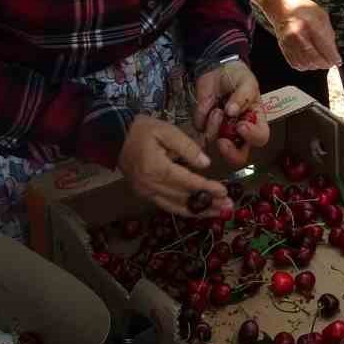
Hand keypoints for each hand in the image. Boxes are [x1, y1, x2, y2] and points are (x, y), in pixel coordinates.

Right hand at [118, 116, 232, 217]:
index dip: (207, 188)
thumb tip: (205, 163)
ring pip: (176, 207)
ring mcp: (146, 192)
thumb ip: (187, 147)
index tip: (224, 192)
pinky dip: (184, 210)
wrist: (115, 137)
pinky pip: (167, 206)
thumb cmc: (143, 130)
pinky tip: (199, 211)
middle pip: (184, 199)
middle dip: (208, 204)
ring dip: (199, 212)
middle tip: (228, 208)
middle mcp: (150, 186)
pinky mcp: (145, 194)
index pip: (187, 182)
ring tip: (218, 213)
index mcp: (156, 169)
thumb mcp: (166, 131)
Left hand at [194, 59, 265, 164]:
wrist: (216, 68)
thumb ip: (243, 96)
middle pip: (238, 155)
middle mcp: (239, 132)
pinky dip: (203, 116)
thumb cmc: (237, 76)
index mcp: (256, 121)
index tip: (241, 126)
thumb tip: (232, 111)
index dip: (252, 137)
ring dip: (214, 125)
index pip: (260, 138)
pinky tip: (208, 103)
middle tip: (222, 141)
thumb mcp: (246, 81)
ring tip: (216, 107)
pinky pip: (201, 128)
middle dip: (230, 152)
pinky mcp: (204, 126)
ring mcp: (221, 131)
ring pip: (215, 141)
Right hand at [265, 0, 341, 70]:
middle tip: (331, 63)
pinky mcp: (283, 47)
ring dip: (316, 65)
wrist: (282, 6)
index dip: (332, 57)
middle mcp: (296, 34)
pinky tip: (311, 61)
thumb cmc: (304, 9)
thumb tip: (333, 53)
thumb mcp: (321, 16)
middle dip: (325, 63)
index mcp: (309, 24)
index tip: (338, 61)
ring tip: (322, 61)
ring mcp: (288, 42)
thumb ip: (328, 34)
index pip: (323, 46)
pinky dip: (306, 65)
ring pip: (305, 63)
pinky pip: (296, 64)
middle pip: (314, 58)